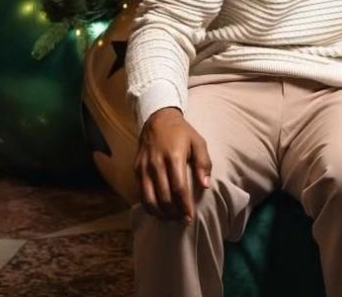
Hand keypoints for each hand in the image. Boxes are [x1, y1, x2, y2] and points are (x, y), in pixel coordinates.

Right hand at [135, 108, 211, 222]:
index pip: (179, 188)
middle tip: (183, 220)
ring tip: (171, 219)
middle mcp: (156, 164)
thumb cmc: (182, 133)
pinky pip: (141, 193)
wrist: (157, 120)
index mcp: (174, 157)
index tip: (190, 217)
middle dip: (174, 212)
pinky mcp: (136, 170)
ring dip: (161, 212)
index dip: (185, 205)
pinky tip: (158, 211)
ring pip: (149, 198)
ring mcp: (144, 168)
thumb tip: (205, 185)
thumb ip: (203, 163)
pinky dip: (149, 206)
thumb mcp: (198, 142)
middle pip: (164, 196)